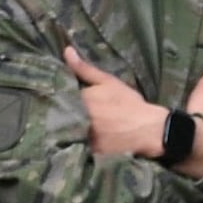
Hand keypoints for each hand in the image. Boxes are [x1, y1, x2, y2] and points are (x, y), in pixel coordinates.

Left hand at [63, 46, 170, 162]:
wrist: (148, 130)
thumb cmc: (128, 103)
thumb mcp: (107, 82)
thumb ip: (84, 68)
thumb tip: (66, 51)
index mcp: (80, 100)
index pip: (57, 97)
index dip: (55, 97)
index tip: (53, 96)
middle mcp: (78, 119)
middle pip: (59, 115)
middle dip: (58, 113)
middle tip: (56, 112)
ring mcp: (83, 137)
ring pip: (66, 131)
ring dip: (64, 128)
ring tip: (64, 126)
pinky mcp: (89, 151)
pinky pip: (75, 146)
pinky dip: (74, 143)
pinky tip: (76, 140)